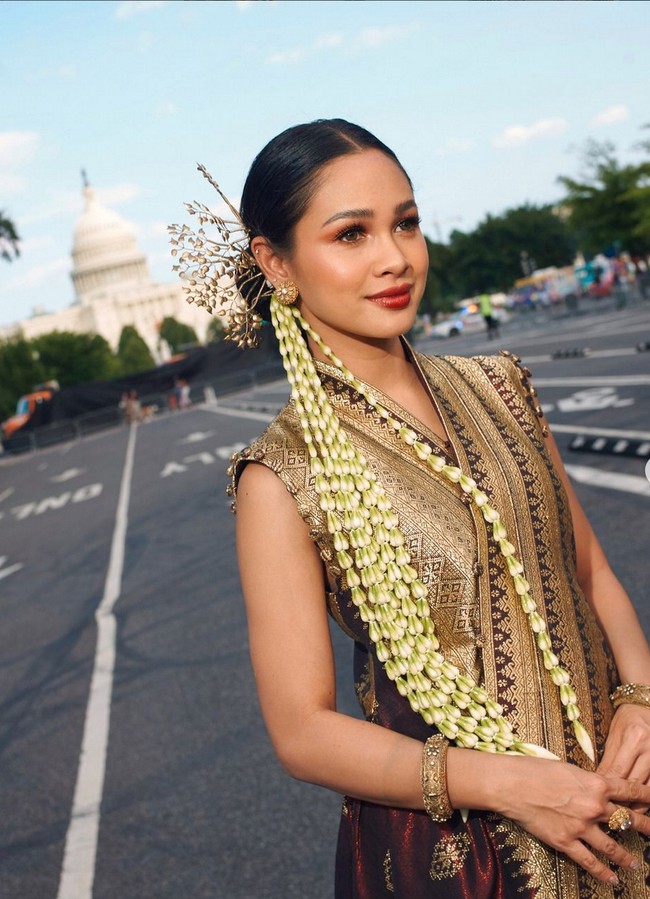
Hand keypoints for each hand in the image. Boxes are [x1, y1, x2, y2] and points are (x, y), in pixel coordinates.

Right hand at [494, 756, 649, 885]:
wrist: (511, 784)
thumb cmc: (535, 770)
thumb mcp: (568, 769)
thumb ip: (587, 782)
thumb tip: (596, 790)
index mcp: (595, 784)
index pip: (630, 791)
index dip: (648, 796)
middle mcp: (593, 806)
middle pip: (628, 819)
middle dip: (646, 828)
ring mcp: (581, 826)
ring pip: (612, 846)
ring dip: (626, 856)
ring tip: (636, 864)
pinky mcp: (566, 841)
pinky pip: (589, 861)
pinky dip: (603, 872)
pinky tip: (612, 879)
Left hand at [597, 705, 649, 811]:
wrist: (648, 707)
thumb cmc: (628, 720)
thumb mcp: (615, 734)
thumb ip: (610, 758)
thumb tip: (599, 781)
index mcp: (633, 737)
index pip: (618, 769)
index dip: (608, 787)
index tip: (598, 799)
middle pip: (634, 781)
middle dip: (622, 799)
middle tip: (610, 812)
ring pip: (649, 787)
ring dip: (638, 803)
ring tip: (626, 816)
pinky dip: (648, 796)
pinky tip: (641, 804)